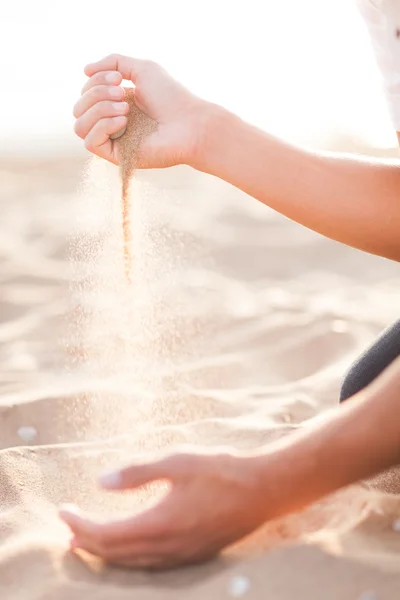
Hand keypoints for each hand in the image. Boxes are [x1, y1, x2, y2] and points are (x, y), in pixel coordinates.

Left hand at [59, 448, 268, 568]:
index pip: (106, 533)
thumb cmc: (221, 470)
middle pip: (115, 553)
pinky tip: (128, 544)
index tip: (63, 511)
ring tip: (88, 541)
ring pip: (131, 562)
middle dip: (87, 541)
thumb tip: (101, 481)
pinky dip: (128, 556)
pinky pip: (150, 563)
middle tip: (68, 528)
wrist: (263, 490)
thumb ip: (137, 472)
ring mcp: (181, 555)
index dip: (80, 524)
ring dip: (106, 552)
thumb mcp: (177, 461)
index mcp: (159, 523)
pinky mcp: (193, 554)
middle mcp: (167, 547)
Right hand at [73, 54, 211, 168]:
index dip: (95, 81)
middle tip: (122, 92)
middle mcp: (111, 122)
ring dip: (98, 110)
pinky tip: (123, 121)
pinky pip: (89, 142)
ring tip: (126, 108)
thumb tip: (84, 70)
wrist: (189, 124)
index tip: (118, 78)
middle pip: (78, 108)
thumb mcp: (141, 69)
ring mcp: (113, 140)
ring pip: (79, 125)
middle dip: (96, 94)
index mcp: (115, 102)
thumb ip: (113, 62)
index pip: (85, 93)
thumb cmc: (171, 97)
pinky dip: (102, 126)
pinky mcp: (116, 156)